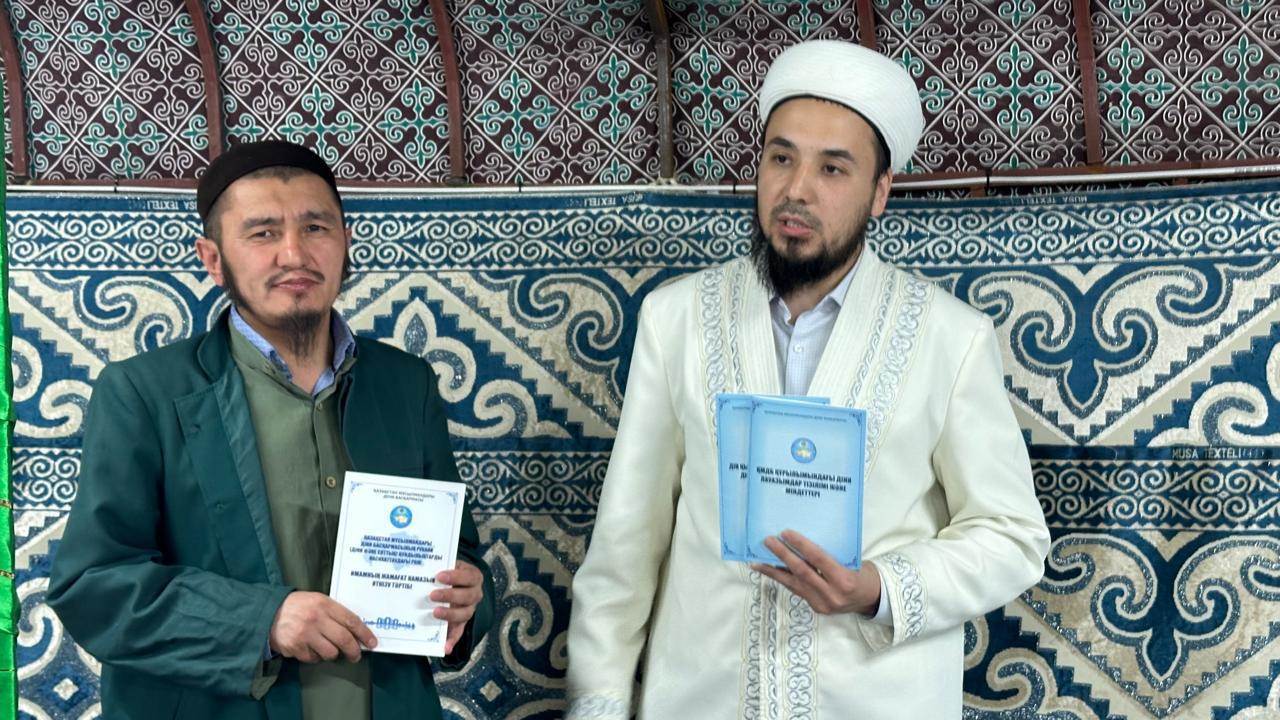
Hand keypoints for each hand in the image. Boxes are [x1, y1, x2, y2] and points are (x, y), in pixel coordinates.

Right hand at [269, 591, 375, 662]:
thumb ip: (334, 612)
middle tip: (356, 655)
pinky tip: (312, 648)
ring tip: (329, 648)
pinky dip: (316, 656)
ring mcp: (305, 635)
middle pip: (344, 640)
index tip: (372, 643)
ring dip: (333, 654)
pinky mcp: (295, 648)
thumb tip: (354, 629)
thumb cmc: (297, 606)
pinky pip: (314, 659)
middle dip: (354, 650)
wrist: (268, 612)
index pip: (351, 620)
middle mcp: (316, 619)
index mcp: (324, 604)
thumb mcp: (317, 600)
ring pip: (330, 653)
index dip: (364, 633)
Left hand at [431, 561, 484, 654]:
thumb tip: (422, 570)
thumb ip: (441, 567)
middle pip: (467, 596)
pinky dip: (452, 640)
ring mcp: (469, 609)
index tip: (439, 576)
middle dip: (450, 596)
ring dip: (450, 615)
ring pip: (465, 614)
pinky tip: (445, 647)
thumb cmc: (450, 573)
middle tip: (433, 595)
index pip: (469, 576)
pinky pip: (459, 632)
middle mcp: (475, 594)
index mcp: (473, 577)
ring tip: (435, 613)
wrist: (456, 581)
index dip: (455, 577)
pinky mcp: (462, 622)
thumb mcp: (449, 565)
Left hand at [752, 530, 881, 615]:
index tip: (786, 533)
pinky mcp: (816, 608)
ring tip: (757, 561)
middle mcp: (832, 595)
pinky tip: (771, 571)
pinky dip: (783, 579)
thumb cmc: (862, 574)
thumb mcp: (852, 562)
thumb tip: (802, 541)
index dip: (801, 545)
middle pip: (802, 572)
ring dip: (774, 571)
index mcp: (844, 580)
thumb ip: (830, 556)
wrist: (871, 599)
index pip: (818, 559)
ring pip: (794, 584)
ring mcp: (822, 604)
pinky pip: (797, 590)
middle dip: (782, 555)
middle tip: (768, 541)